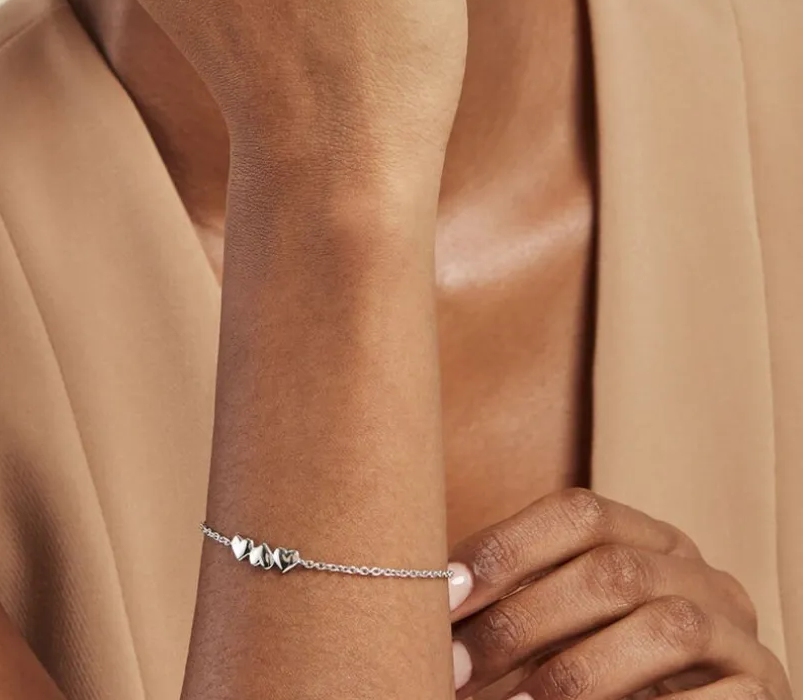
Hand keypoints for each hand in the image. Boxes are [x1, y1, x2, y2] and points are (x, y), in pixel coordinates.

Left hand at [447, 489, 791, 699]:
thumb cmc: (605, 662)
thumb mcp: (563, 620)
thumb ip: (518, 602)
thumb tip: (431, 595)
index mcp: (644, 536)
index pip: (579, 512)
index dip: (508, 546)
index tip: (444, 590)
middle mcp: (696, 570)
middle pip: (612, 571)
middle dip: (523, 621)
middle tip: (456, 666)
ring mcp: (738, 628)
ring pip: (665, 627)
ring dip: (577, 672)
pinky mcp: (763, 689)